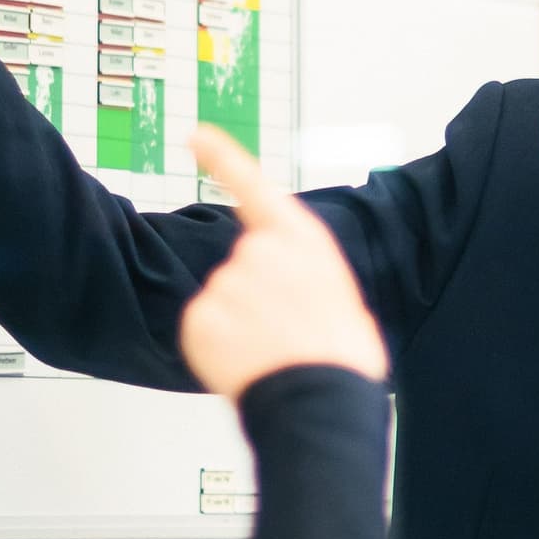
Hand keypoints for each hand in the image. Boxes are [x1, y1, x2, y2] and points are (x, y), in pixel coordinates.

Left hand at [179, 127, 387, 399]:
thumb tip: (286, 288)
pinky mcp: (200, 317)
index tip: (197, 136)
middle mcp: (260, 252)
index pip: (252, 186)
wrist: (320, 402)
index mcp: (300, 240)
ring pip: (223, 299)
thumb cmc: (341, 358)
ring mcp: (226, 283)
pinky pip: (204, 328)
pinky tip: (246, 363)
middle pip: (241, 264)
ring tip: (271, 353)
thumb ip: (303, 277)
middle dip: (254, 294)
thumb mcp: (339, 298)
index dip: (223, 158)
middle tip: (284, 331)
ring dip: (239, 324)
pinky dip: (218, 348)